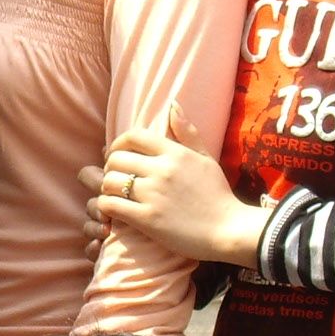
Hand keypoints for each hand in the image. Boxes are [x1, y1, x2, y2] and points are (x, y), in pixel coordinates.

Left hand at [83, 105, 263, 265]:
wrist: (228, 231)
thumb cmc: (217, 195)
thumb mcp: (206, 158)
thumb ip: (187, 132)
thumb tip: (172, 105)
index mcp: (175, 153)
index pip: (133, 136)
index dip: (117, 144)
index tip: (117, 154)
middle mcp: (162, 170)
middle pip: (116, 159)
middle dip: (109, 167)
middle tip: (115, 177)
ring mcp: (153, 195)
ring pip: (109, 181)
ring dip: (106, 187)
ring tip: (114, 194)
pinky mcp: (147, 219)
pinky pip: (111, 205)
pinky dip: (106, 206)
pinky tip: (113, 209)